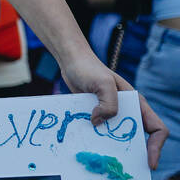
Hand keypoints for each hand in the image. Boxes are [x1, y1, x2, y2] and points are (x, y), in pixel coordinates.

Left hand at [60, 53, 168, 167]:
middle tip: (125, 167)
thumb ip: (107, 103)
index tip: (149, 161)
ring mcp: (111, 114)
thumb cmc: (89, 68)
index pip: (156, 129)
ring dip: (113, 148)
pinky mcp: (97, 115)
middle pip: (138, 138)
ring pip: (118, 137)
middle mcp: (127, 111)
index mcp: (137, 103)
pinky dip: (97, 140)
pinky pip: (101, 132)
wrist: (71, 62)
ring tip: (105, 160)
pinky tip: (87, 146)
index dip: (156, 147)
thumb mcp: (101, 83)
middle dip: (134, 153)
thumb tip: (99, 123)